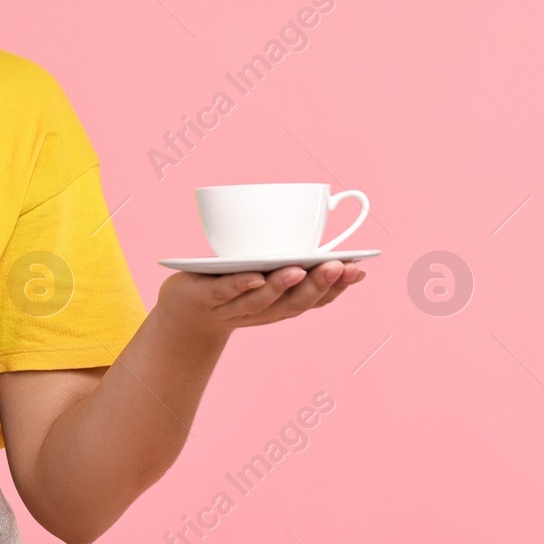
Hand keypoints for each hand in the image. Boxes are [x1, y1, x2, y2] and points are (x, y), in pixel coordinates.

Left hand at [154, 260, 365, 341]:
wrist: (184, 316)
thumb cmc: (229, 287)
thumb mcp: (262, 274)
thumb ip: (285, 258)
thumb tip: (316, 227)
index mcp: (280, 305)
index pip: (314, 299)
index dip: (338, 287)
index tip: (359, 269)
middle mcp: (261, 311)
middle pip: (294, 302)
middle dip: (318, 284)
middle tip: (338, 266)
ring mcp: (233, 306)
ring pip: (261, 299)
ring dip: (282, 285)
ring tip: (299, 269)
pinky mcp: (205, 297)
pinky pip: (225, 292)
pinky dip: (241, 285)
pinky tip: (255, 276)